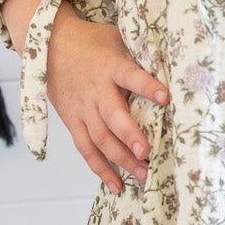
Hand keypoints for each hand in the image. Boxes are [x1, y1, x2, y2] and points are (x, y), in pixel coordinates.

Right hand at [2, 0, 167, 191]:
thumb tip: (177, 66)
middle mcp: (96, 90)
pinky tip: (117, 185)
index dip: (147, 86)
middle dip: (130, 136)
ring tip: (144, 176)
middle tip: (147, 153)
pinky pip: (86, 149)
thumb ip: (140, 55)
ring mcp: (82, 109)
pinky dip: (100, 169)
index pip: (130, 76)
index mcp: (111, 66)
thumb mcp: (118, 39)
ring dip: (122, 160)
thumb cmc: (92, 42)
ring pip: (100, 139)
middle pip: (112, 116)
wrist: (48, 43)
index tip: (165, 97)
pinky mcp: (72, 121)